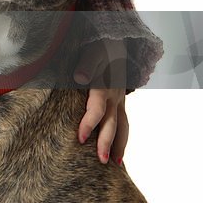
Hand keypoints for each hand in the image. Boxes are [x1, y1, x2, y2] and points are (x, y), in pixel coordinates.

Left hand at [74, 39, 127, 164]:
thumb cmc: (101, 46)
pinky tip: (118, 149)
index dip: (88, 124)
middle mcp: (115, 97)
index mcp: (105, 87)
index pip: (97, 110)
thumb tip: (79, 77)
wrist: (116, 39)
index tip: (80, 139)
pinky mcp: (120, 101)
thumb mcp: (93, 50)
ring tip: (115, 163)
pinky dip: (122, 136)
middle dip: (107, 143)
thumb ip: (86, 63)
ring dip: (120, 144)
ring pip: (123, 125)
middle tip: (101, 162)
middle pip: (112, 124)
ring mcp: (120, 100)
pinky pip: (123, 121)